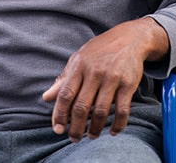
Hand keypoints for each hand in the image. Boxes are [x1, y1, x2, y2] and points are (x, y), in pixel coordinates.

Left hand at [42, 17, 168, 141]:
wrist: (129, 38)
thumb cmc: (100, 50)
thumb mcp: (78, 59)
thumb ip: (63, 79)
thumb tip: (46, 97)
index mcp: (79, 66)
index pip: (65, 95)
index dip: (59, 115)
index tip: (57, 129)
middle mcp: (95, 72)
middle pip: (81, 107)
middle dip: (76, 127)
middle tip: (74, 138)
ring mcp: (112, 78)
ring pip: (101, 111)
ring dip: (95, 129)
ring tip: (91, 136)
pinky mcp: (128, 83)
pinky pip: (122, 110)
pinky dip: (117, 124)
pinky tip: (112, 131)